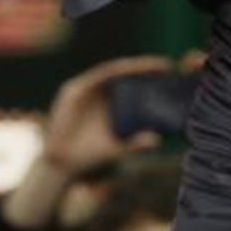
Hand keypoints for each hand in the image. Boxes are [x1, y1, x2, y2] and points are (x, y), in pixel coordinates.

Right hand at [38, 55, 179, 174]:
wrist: (61, 165)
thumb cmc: (89, 157)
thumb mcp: (117, 149)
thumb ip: (135, 144)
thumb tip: (157, 140)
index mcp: (110, 103)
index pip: (132, 84)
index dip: (149, 76)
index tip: (169, 72)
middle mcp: (98, 93)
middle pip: (125, 74)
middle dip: (145, 67)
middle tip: (168, 65)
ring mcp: (85, 90)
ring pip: (111, 72)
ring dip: (131, 67)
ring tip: (152, 66)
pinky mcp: (72, 91)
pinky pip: (94, 78)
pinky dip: (110, 73)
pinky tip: (125, 70)